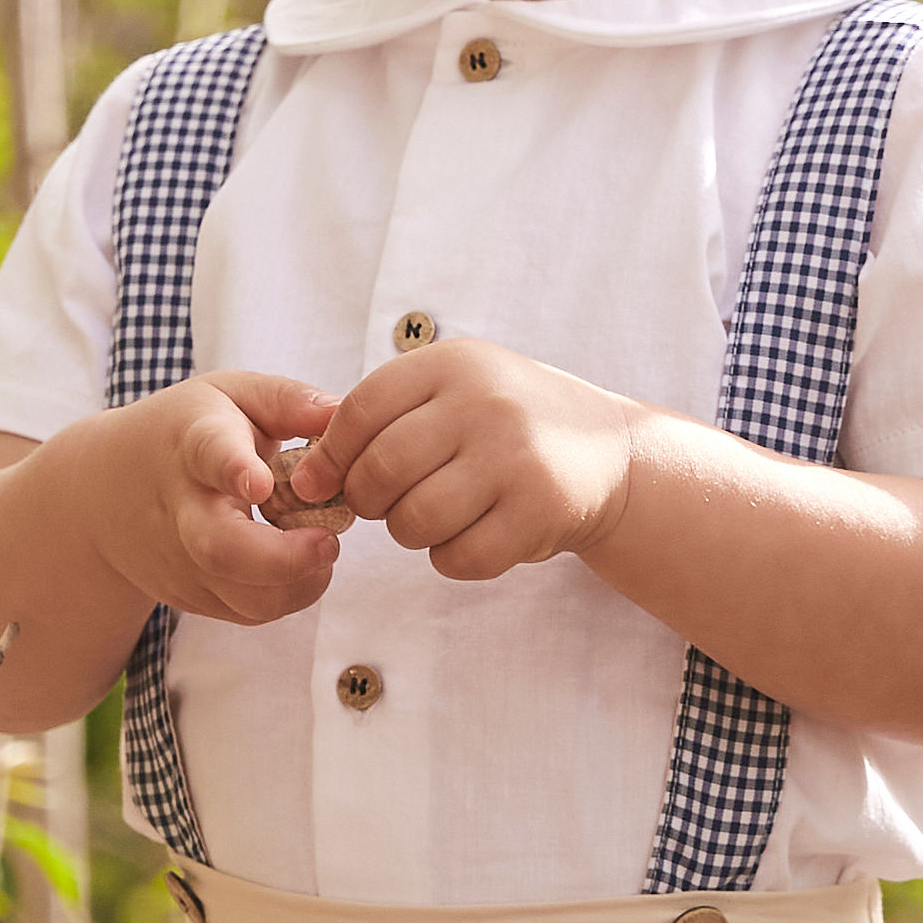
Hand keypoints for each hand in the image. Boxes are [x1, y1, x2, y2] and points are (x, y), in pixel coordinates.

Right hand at [84, 372, 343, 632]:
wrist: (104, 492)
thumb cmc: (184, 434)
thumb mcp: (229, 396)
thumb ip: (288, 401)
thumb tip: (343, 413)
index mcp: (195, 445)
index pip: (211, 455)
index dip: (236, 469)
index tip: (261, 483)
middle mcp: (182, 510)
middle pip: (221, 549)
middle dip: (283, 557)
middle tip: (329, 543)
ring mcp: (182, 563)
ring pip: (246, 598)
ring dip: (300, 582)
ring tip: (320, 547)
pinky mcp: (191, 598)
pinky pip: (251, 612)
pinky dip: (288, 595)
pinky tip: (296, 564)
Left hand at [284, 336, 638, 582]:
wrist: (613, 453)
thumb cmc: (509, 424)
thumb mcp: (459, 388)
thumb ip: (388, 414)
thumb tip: (308, 471)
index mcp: (456, 364)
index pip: (362, 410)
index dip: (330, 454)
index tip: (319, 481)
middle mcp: (486, 404)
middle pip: (382, 471)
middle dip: (368, 500)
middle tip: (385, 505)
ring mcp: (516, 459)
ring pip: (414, 521)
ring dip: (410, 532)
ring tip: (435, 516)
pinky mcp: (539, 512)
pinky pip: (458, 557)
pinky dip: (451, 558)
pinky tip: (472, 536)